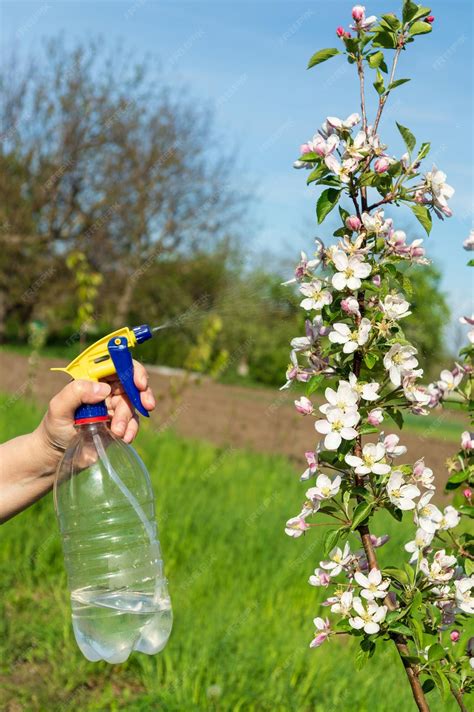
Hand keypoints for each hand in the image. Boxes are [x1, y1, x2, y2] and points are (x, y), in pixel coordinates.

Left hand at [36, 360, 155, 467]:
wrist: (58, 452)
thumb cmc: (55, 426)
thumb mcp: (58, 407)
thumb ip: (76, 392)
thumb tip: (103, 389)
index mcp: (93, 379)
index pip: (116, 364)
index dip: (131, 369)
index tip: (139, 383)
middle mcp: (106, 389)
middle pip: (132, 383)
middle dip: (142, 393)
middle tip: (147, 405)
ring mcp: (114, 406)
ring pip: (133, 405)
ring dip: (128, 418)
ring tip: (116, 432)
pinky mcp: (120, 422)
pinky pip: (134, 422)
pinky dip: (132, 429)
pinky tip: (124, 437)